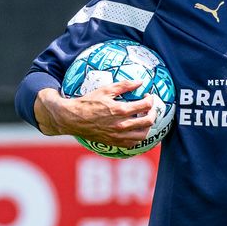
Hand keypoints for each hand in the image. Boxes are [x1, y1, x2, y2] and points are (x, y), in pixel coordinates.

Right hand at [34, 81, 158, 147]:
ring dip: (147, 126)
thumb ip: (124, 85)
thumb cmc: (88, 103)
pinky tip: (136, 130)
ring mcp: (118, 135)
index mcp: (120, 110)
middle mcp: (121, 125)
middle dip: (153, 112)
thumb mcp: (105, 90)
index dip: (150, 99)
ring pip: (142, 135)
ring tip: (144, 119)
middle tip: (150, 107)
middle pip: (148, 121)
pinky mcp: (114, 142)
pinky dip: (138, 137)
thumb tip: (140, 82)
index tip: (147, 96)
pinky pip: (133, 143)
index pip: (145, 105)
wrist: (74, 118)